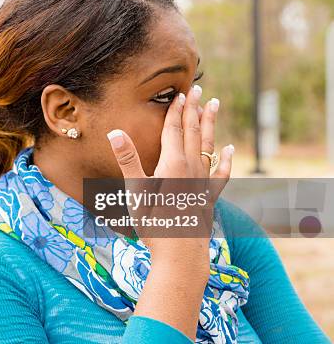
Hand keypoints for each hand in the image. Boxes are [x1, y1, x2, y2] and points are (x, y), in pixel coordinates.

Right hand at [106, 85, 234, 339]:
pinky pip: (221, 172)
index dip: (176, 111)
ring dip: (210, 124)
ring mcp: (203, 182)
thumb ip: (128, 160)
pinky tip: (229, 150)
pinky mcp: (209, 196)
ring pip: (209, 145)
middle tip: (197, 88)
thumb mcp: (135, 193)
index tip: (180, 93)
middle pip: (193, 132)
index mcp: (173, 164)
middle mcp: (192, 168)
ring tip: (214, 105)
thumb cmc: (154, 225)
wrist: (181, 256)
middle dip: (194, 109)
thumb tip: (115, 132)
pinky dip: (226, 159)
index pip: (174, 130)